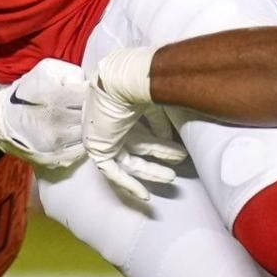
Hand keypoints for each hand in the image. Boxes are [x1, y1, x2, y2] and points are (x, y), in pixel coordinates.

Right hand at [0, 59, 87, 168]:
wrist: (1, 120)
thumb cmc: (27, 92)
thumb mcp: (46, 71)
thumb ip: (71, 73)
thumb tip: (89, 83)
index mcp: (55, 97)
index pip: (89, 96)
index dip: (94, 93)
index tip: (93, 93)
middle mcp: (56, 122)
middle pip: (90, 117)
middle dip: (95, 111)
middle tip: (95, 108)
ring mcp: (54, 143)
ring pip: (87, 136)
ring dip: (90, 129)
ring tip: (87, 121)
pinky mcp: (53, 158)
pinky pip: (79, 152)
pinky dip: (82, 144)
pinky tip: (79, 136)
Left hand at [84, 47, 187, 201]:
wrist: (120, 81)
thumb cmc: (136, 86)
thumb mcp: (154, 107)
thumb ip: (160, 125)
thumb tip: (171, 139)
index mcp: (123, 112)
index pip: (144, 135)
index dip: (160, 146)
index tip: (177, 153)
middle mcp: (113, 126)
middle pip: (138, 149)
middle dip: (159, 159)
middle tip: (176, 167)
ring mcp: (104, 138)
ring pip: (129, 162)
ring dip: (150, 172)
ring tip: (170, 178)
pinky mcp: (98, 150)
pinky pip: (113, 173)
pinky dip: (129, 184)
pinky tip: (144, 195)